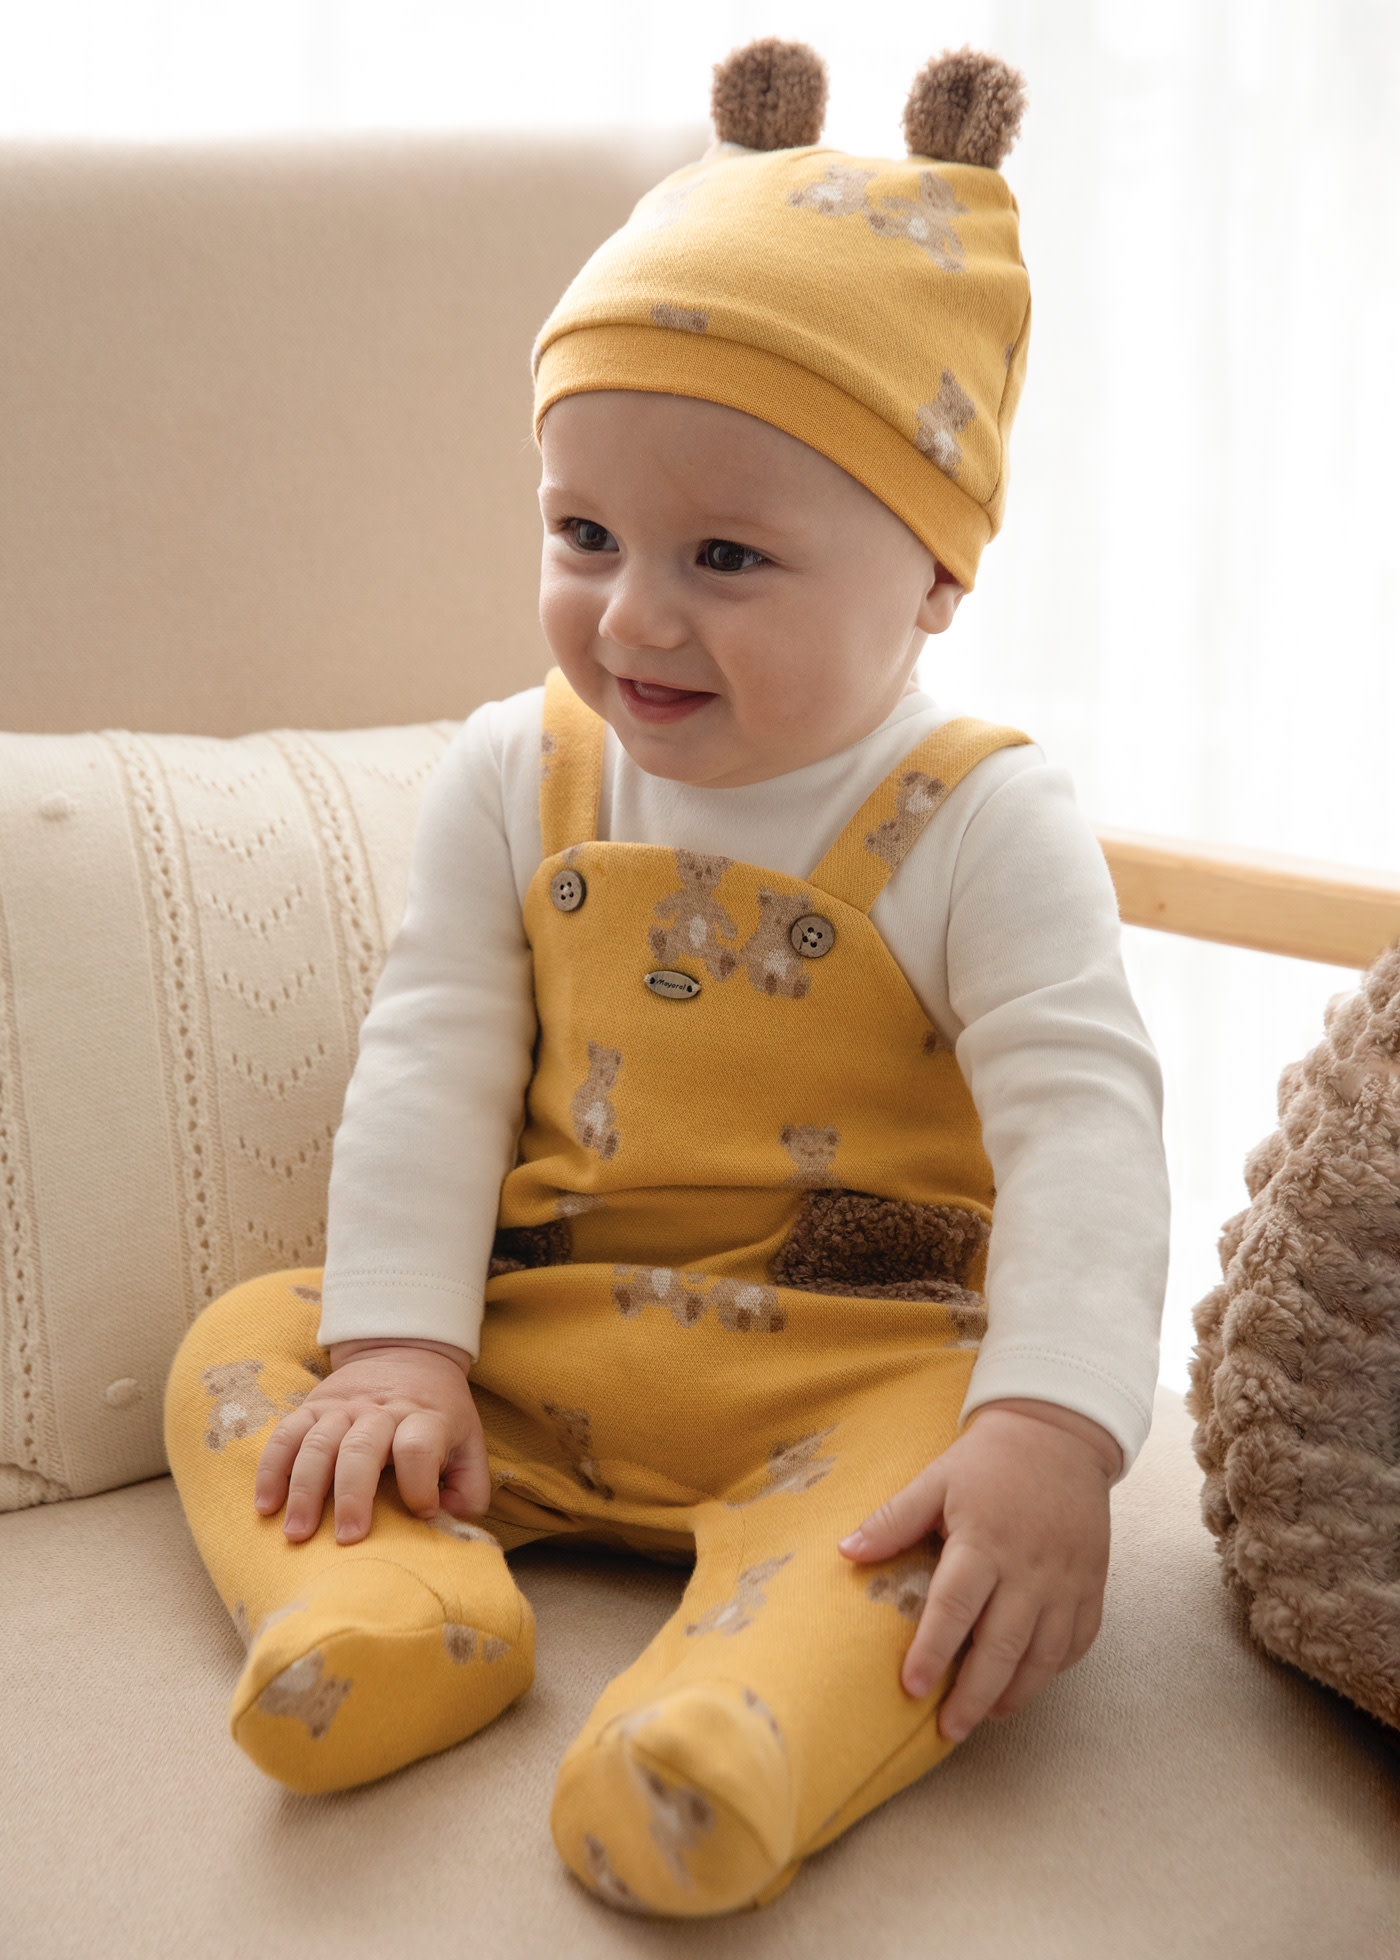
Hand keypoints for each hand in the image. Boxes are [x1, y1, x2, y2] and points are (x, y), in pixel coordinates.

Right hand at [253, 1338, 490, 1544]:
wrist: (407, 1355)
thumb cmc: (439, 1417)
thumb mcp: (470, 1444)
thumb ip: (470, 1488)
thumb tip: (446, 1523)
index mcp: (424, 1419)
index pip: (418, 1445)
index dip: (420, 1481)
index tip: (421, 1511)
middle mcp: (380, 1412)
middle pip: (362, 1448)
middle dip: (353, 1495)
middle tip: (347, 1538)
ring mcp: (342, 1409)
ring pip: (318, 1444)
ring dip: (305, 1489)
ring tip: (296, 1533)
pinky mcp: (312, 1407)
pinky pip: (285, 1435)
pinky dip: (271, 1468)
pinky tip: (265, 1505)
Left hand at [838, 1399, 1118, 1741]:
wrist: (1059, 1433)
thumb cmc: (990, 1461)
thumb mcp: (936, 1480)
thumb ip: (894, 1520)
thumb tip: (845, 1551)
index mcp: (984, 1542)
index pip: (954, 1610)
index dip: (932, 1652)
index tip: (911, 1688)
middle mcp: (1029, 1569)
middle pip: (1002, 1648)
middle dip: (973, 1696)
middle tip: (948, 1729)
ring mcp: (1066, 1581)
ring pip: (1044, 1656)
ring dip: (1015, 1693)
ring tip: (986, 1716)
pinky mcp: (1092, 1583)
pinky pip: (1079, 1640)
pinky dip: (1055, 1669)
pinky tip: (1030, 1683)